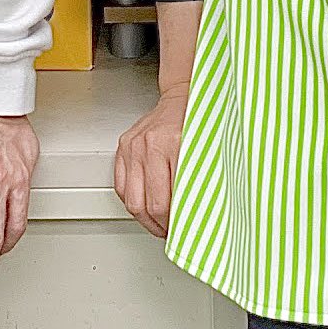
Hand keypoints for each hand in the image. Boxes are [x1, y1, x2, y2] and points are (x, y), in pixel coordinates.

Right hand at [114, 84, 187, 239]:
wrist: (184, 96)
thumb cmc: (197, 121)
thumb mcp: (206, 150)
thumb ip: (200, 180)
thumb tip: (200, 213)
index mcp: (170, 145)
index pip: (167, 200)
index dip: (175, 222)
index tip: (184, 231)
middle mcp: (147, 145)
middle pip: (147, 203)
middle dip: (160, 225)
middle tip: (172, 232)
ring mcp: (132, 146)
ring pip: (130, 199)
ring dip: (145, 219)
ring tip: (159, 225)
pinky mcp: (123, 147)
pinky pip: (120, 186)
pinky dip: (131, 201)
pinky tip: (144, 206)